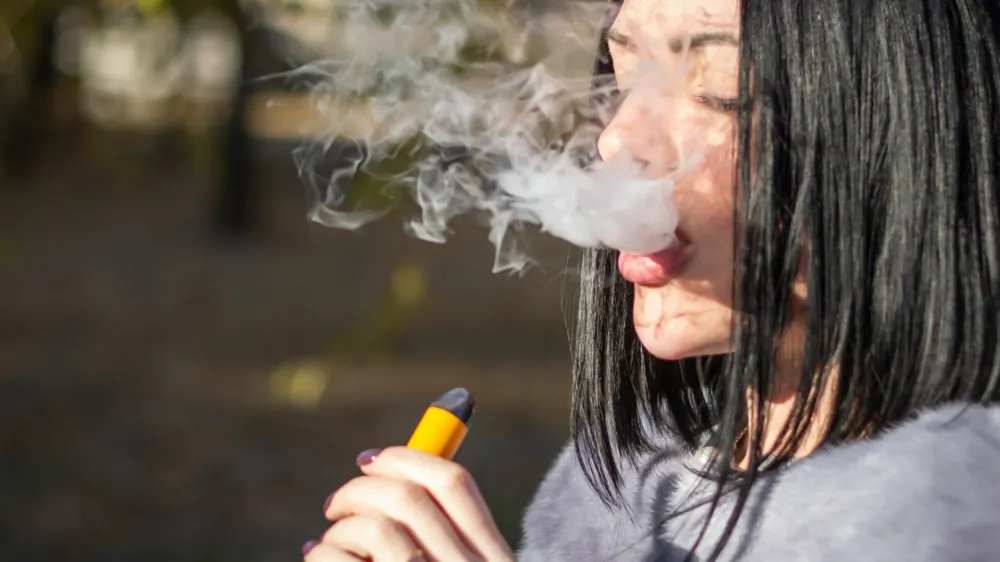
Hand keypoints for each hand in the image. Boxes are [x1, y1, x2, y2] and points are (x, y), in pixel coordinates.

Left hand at [304, 446, 514, 561]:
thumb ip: (441, 539)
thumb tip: (387, 478)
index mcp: (494, 560)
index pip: (455, 484)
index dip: (407, 458)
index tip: (370, 459)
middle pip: (409, 498)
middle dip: (359, 490)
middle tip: (334, 504)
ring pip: (375, 529)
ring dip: (340, 528)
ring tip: (326, 543)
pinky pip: (339, 560)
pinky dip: (321, 552)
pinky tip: (318, 558)